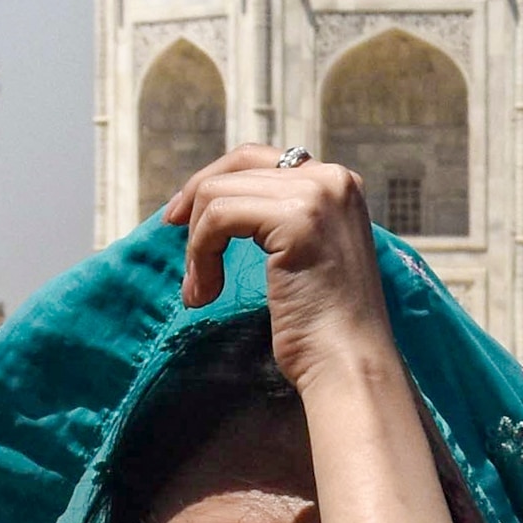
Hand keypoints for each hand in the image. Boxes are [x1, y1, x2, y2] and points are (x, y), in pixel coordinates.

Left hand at [166, 148, 399, 394]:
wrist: (349, 363)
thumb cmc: (324, 326)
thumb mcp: (306, 253)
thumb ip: (279, 217)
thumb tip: (215, 200)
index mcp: (339, 185)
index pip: (259, 159)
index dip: (214, 182)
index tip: (183, 218)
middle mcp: (333, 179)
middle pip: (238, 165)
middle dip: (196, 204)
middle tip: (172, 235)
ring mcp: (317, 195)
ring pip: (220, 193)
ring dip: (197, 243)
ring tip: (200, 289)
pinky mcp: (297, 218)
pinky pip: (218, 217)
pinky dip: (200, 253)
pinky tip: (206, 292)